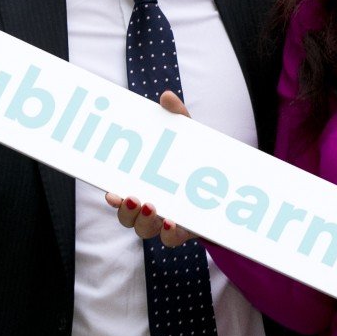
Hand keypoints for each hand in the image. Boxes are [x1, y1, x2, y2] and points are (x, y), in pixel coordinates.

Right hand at [105, 91, 198, 247]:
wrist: (226, 182)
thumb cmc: (193, 158)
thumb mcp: (186, 136)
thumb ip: (177, 117)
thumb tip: (167, 96)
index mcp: (143, 185)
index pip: (119, 194)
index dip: (112, 196)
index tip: (110, 192)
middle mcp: (149, 206)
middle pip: (127, 217)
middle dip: (125, 210)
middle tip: (131, 197)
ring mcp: (165, 221)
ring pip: (144, 229)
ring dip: (144, 221)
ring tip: (151, 206)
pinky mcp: (184, 231)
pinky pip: (170, 239)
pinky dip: (167, 233)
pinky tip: (171, 221)